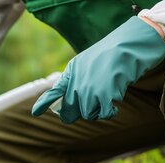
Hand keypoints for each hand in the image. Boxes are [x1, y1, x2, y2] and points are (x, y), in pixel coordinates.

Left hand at [32, 16, 164, 123]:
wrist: (129, 47)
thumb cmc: (111, 54)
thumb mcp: (86, 62)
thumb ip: (75, 78)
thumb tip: (72, 99)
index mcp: (71, 72)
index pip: (54, 90)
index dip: (45, 102)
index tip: (35, 112)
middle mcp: (77, 82)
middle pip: (70, 110)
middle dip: (77, 113)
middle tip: (91, 107)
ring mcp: (89, 89)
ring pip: (86, 114)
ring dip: (96, 111)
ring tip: (106, 100)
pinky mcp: (104, 95)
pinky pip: (102, 114)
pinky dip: (108, 113)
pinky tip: (113, 108)